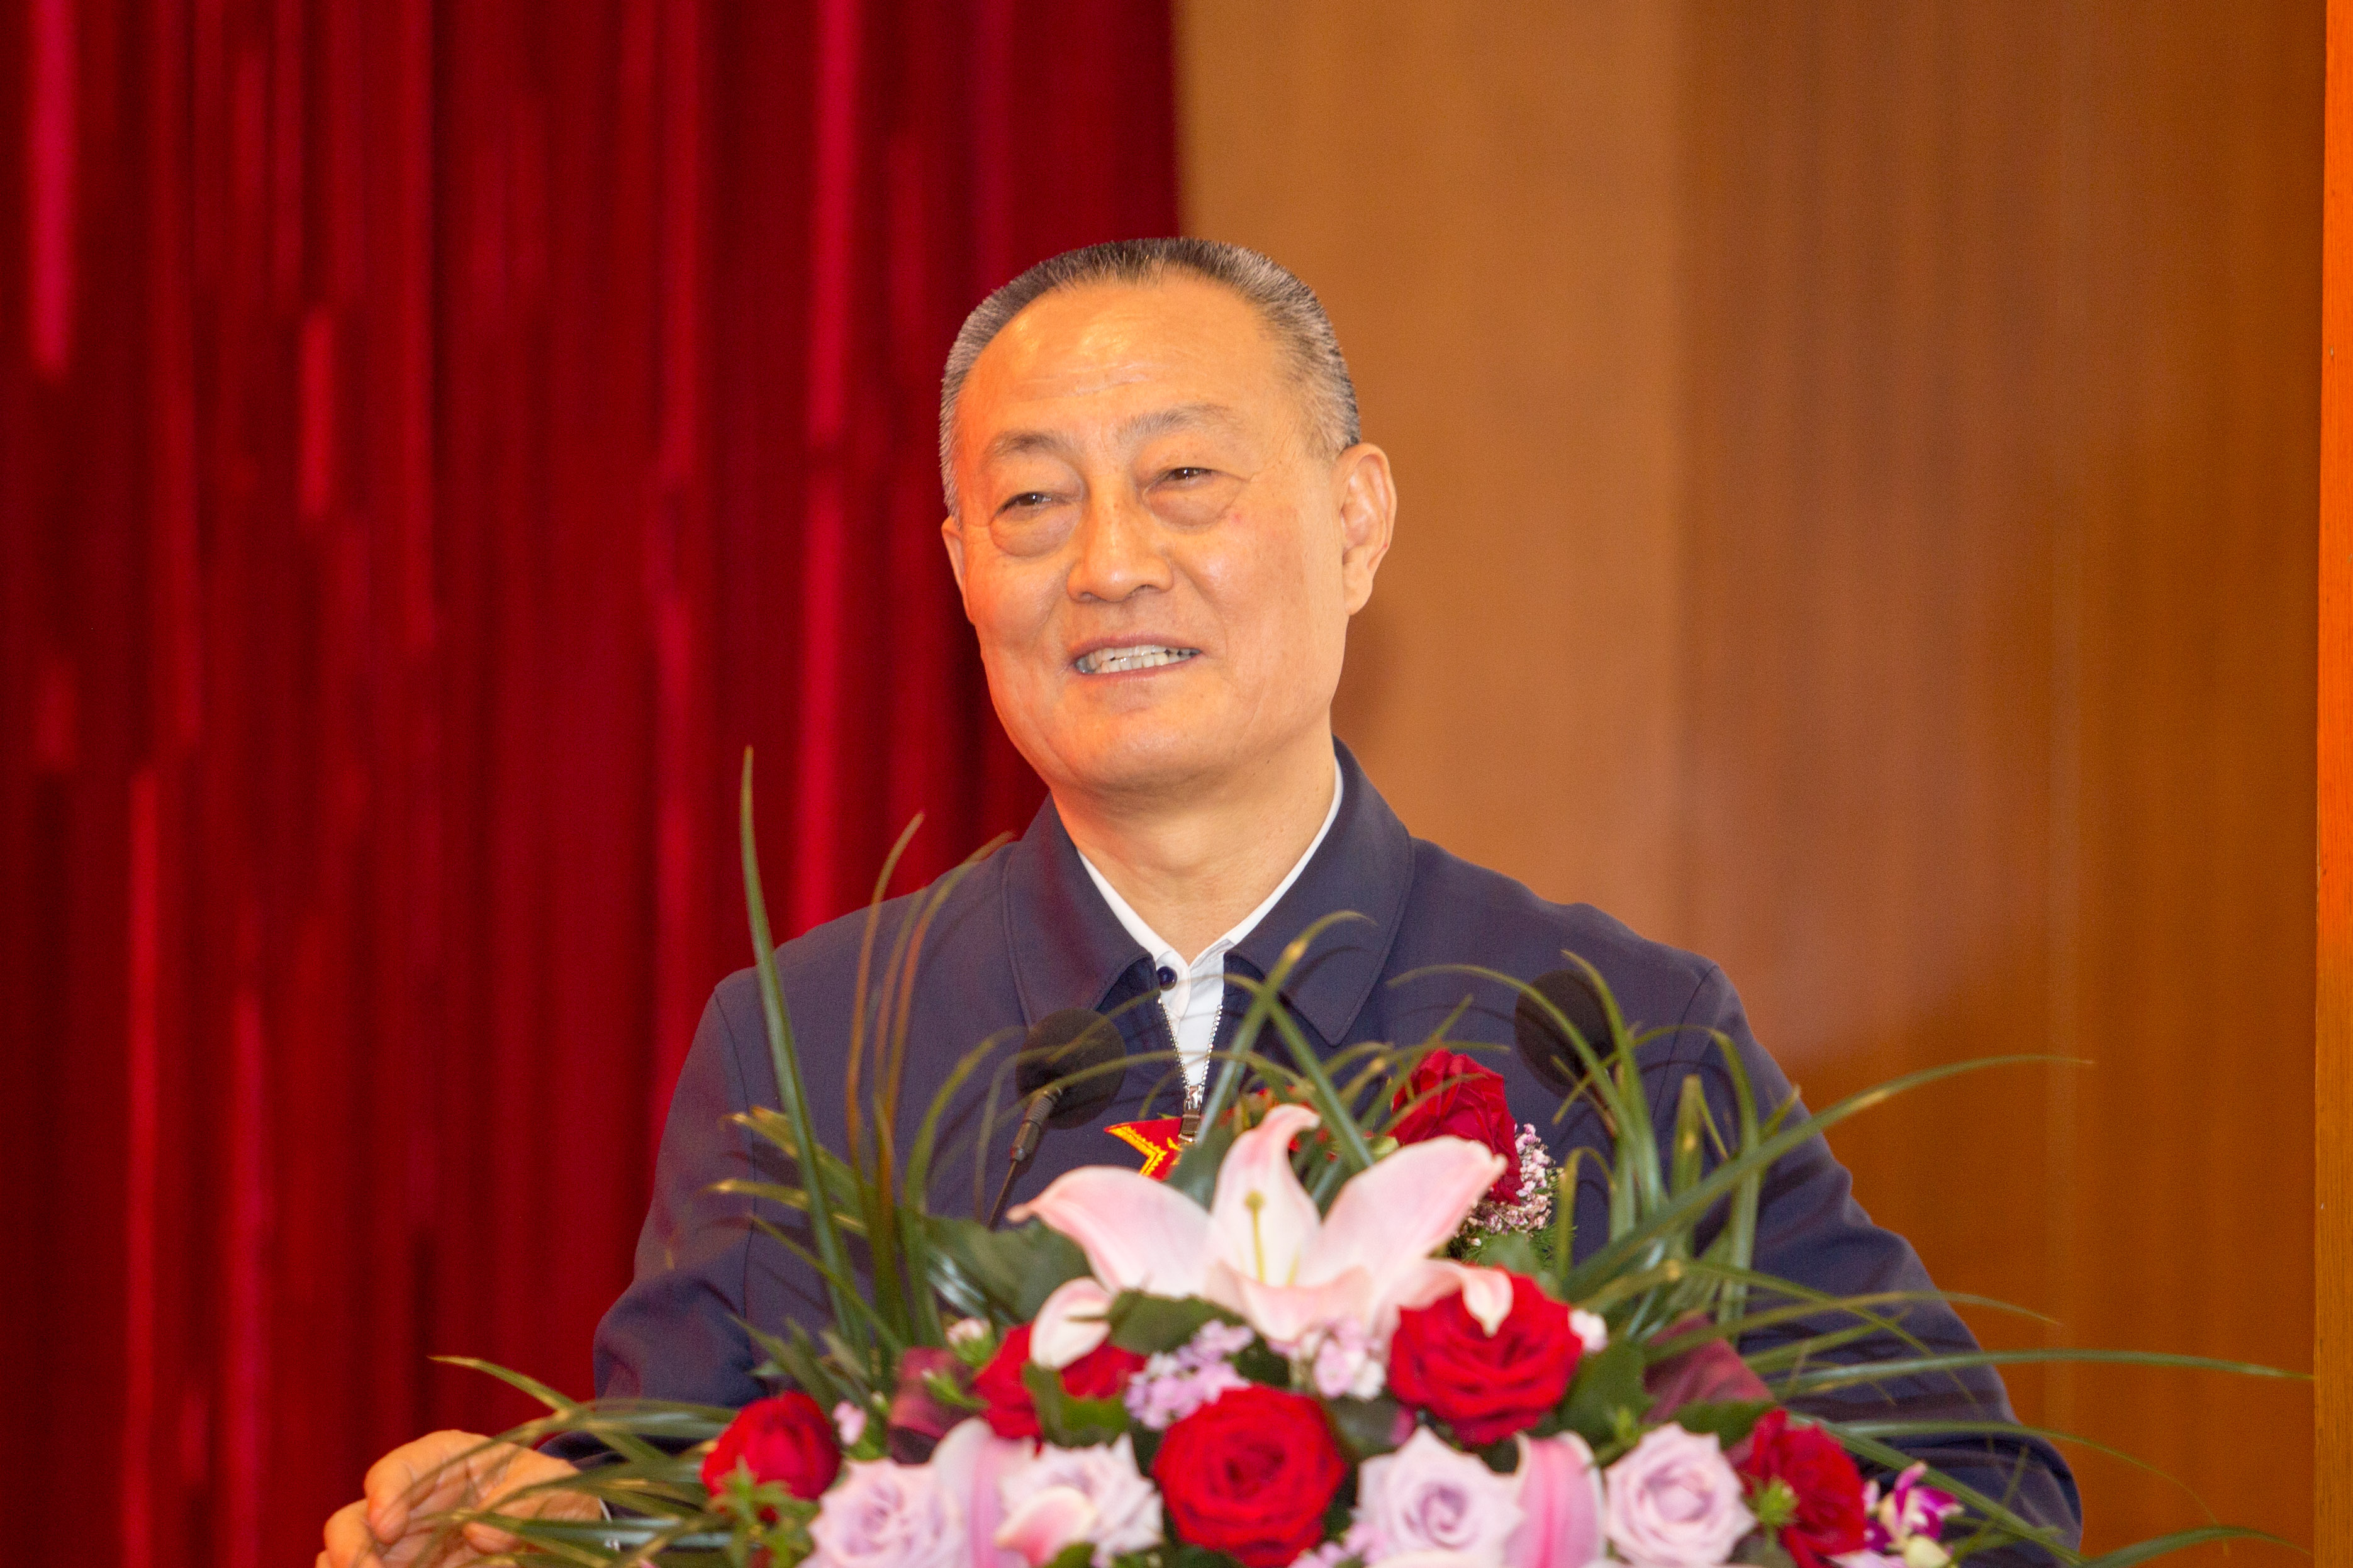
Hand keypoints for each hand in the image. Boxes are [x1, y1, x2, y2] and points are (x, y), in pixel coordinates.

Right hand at [318, 1429, 596, 1566]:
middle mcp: (409, 1504)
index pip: (397, 1469)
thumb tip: (478, 1533)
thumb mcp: (553, 1486)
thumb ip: (527, 1502)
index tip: (388, 1525)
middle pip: (352, 1520)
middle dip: (350, 1547)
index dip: (384, 1493)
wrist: (558, 1525)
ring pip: (348, 1559)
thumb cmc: (552, 1493)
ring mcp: (402, 1546)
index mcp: (442, 1462)